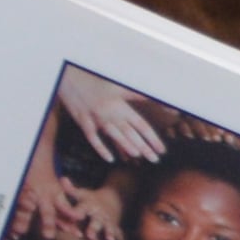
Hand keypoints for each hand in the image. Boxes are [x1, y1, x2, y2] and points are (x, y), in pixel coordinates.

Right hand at [52, 69, 167, 166]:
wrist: (73, 79)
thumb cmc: (101, 84)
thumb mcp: (122, 88)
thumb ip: (143, 96)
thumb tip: (167, 105)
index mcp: (121, 106)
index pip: (141, 125)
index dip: (152, 138)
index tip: (161, 150)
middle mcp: (110, 113)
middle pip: (130, 133)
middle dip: (144, 147)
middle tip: (155, 159)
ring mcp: (96, 118)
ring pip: (113, 136)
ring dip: (126, 147)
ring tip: (138, 156)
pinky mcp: (83, 122)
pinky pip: (92, 138)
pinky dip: (101, 149)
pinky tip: (110, 159)